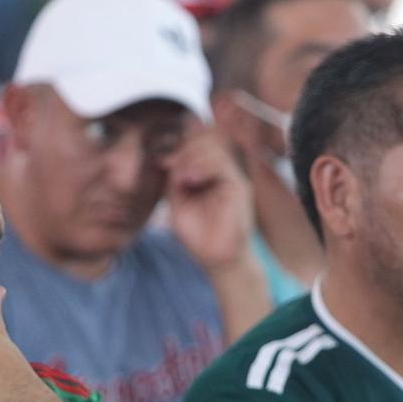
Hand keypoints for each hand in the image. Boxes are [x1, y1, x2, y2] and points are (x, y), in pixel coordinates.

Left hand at [163, 124, 254, 273]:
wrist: (216, 260)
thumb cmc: (198, 236)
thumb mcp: (178, 202)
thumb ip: (175, 179)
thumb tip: (168, 157)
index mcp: (207, 174)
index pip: (198, 144)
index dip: (180, 145)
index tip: (162, 160)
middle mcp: (221, 173)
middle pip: (206, 141)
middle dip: (184, 149)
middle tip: (168, 164)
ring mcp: (232, 178)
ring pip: (214, 149)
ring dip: (191, 157)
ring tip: (179, 176)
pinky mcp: (239, 187)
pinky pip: (222, 164)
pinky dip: (203, 166)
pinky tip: (189, 178)